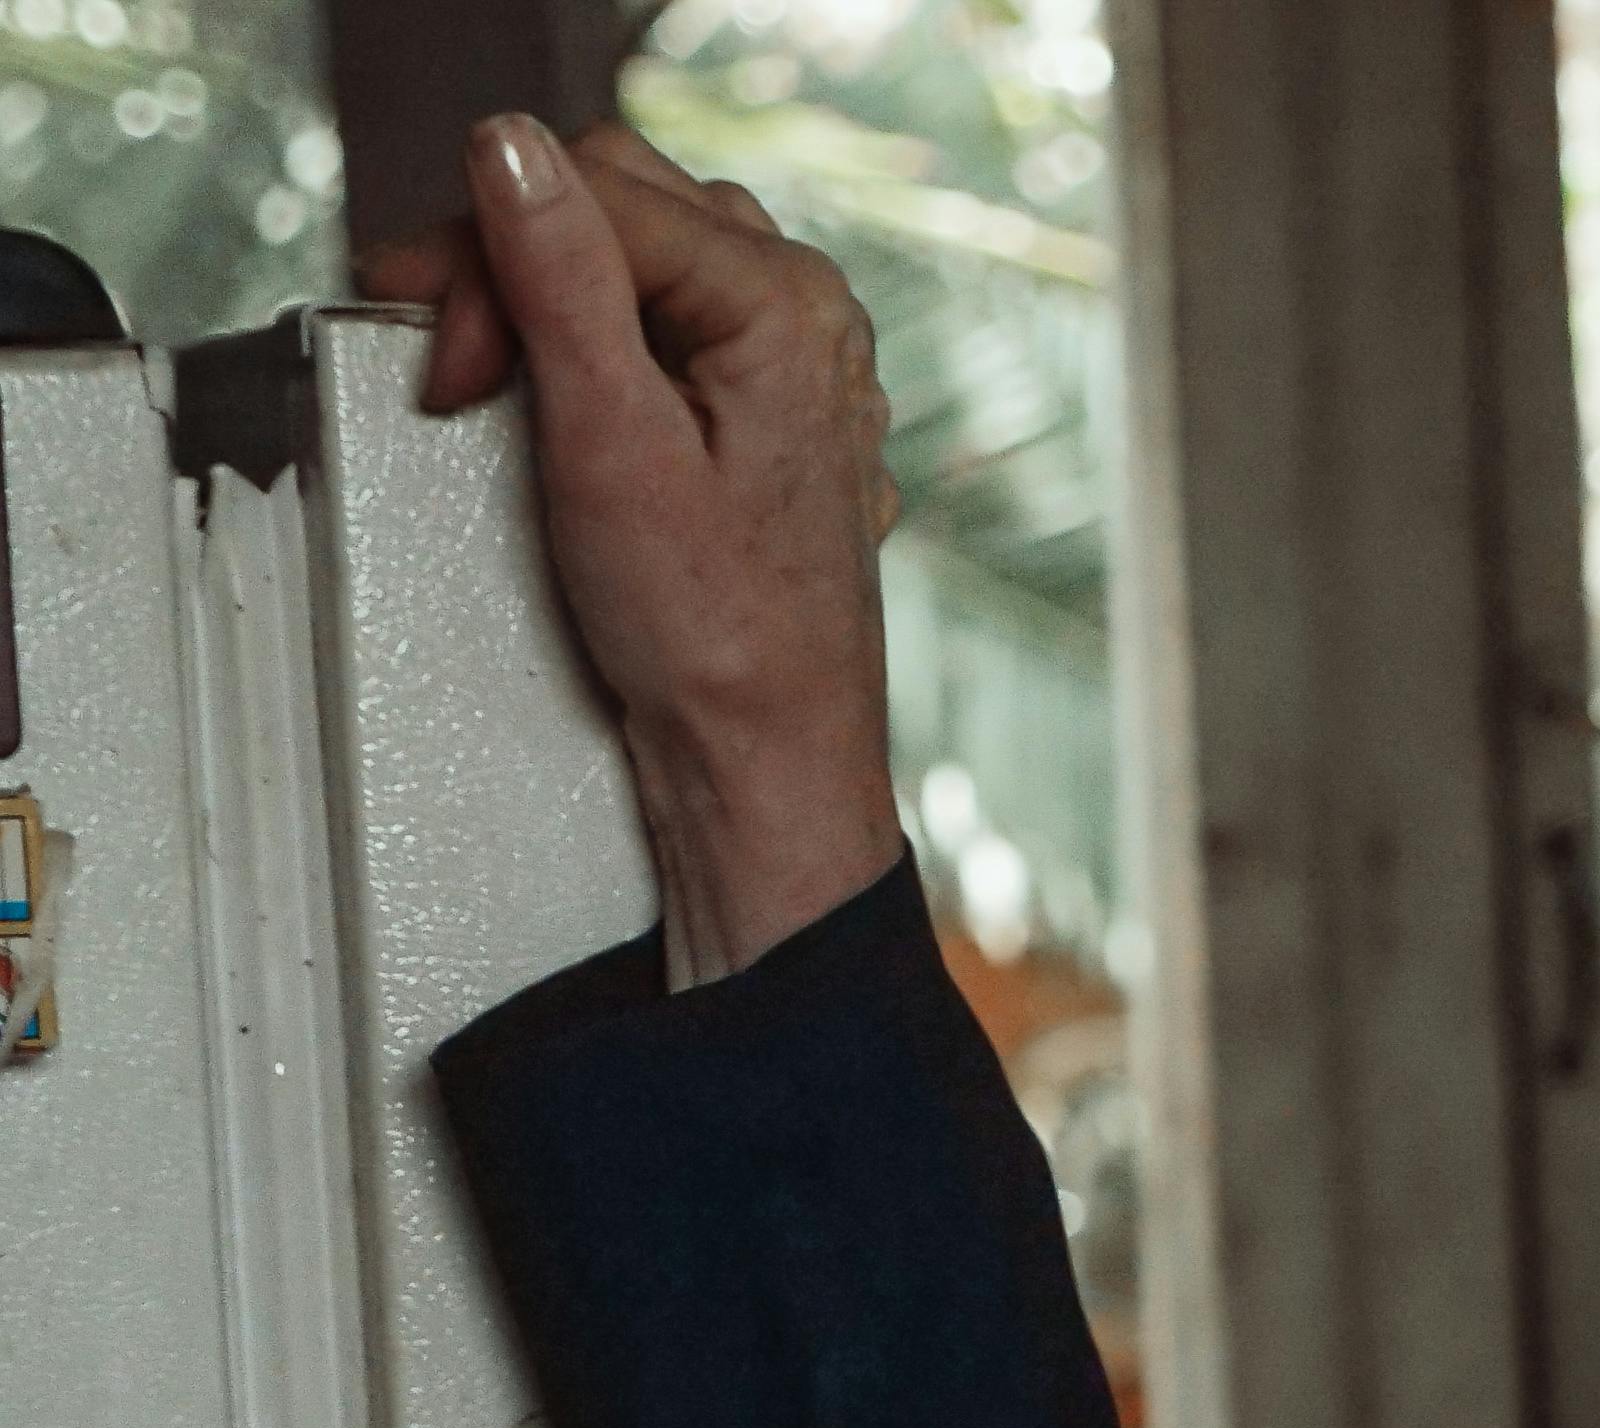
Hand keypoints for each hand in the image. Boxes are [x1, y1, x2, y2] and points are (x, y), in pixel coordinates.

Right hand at [359, 115, 905, 988]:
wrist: (763, 759)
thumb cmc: (709, 636)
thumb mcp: (608, 442)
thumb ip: (561, 281)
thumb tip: (509, 148)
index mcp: (787, 305)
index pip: (594, 189)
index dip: (489, 256)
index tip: (443, 356)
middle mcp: (809, 316)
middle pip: (614, 205)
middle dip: (509, 270)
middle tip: (453, 372)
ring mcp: (794, 363)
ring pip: (631, 256)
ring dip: (542, 302)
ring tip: (494, 390)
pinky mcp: (764, 410)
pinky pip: (661, 323)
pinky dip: (589, 347)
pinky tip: (557, 409)